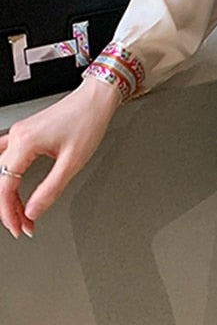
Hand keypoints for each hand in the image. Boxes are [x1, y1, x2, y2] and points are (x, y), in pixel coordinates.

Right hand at [0, 78, 120, 238]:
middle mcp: (18, 135)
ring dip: (9, 193)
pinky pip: (9, 157)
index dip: (9, 213)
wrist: (98, 97)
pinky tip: (16, 188)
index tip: (19, 228)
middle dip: (10, 206)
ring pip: (2, 169)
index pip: (5, 187)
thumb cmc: (89, 120)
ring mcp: (21, 132)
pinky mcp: (27, 131)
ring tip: (21, 211)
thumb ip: (50, 189)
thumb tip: (33, 211)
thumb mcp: (73, 161)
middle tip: (23, 224)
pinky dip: (11, 176)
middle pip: (2, 179)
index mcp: (25, 142)